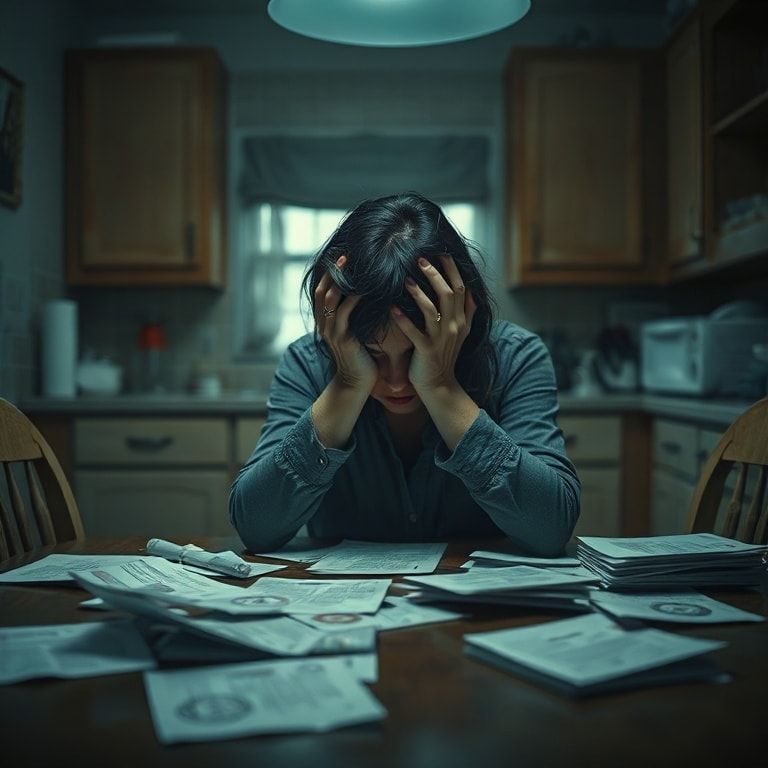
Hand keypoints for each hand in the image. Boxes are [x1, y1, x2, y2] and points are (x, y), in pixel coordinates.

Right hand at [315, 255, 376, 392]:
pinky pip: (344, 313)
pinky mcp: (342, 339)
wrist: (355, 383)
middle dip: (333, 271)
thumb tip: (366, 293)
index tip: (341, 256)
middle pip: (321, 289)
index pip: (321, 290)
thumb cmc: (360, 356)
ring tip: (353, 264)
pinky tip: (364, 288)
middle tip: (346, 253)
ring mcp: (331, 331)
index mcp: (325, 320)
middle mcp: (324, 324)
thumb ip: (354, 314)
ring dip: (341, 280)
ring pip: (330, 298)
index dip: (329, 273)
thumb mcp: (354, 331)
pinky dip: (353, 298)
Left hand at [389, 255, 475, 393]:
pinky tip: (392, 308)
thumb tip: (471, 291)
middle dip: (435, 273)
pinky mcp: (426, 350)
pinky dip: (403, 319)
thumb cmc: (444, 357)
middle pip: (449, 293)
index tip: (441, 252)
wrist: (440, 386)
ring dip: (418, 292)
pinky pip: (413, 332)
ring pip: (432, 309)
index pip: (461, 288)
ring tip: (405, 280)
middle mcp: (455, 327)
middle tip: (420, 258)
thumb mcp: (461, 333)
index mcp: (463, 320)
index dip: (452, 269)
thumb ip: (467, 312)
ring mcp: (441, 339)